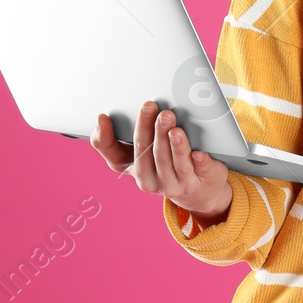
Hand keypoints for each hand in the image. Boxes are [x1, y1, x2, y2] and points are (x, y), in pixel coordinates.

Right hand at [91, 102, 232, 223]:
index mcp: (135, 171)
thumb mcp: (136, 157)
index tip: (105, 116)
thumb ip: (113, 140)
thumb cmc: (161, 166)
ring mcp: (179, 184)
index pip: (119, 155)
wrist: (198, 191)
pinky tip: (198, 153)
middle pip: (152, 154)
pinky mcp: (203, 181)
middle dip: (154, 131)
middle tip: (157, 110)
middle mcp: (155, 182)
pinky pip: (200, 171)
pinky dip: (200, 161)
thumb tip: (100, 119)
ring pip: (176, 163)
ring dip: (175, 145)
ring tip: (174, 128)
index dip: (108, 137)